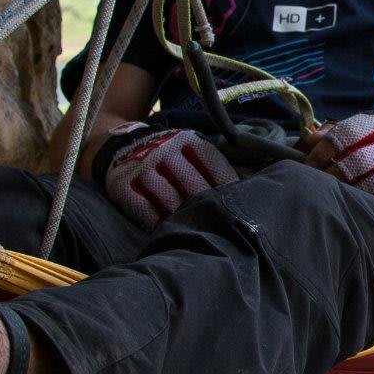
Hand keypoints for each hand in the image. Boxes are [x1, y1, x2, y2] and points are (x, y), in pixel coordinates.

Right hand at [100, 126, 237, 232]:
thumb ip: (214, 166)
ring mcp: (142, 167)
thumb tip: (252, 185)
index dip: (227, 188)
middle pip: (193, 185)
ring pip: (168, 198)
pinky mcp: (121, 183)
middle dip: (207, 206)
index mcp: (188, 140)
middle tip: (221, 228)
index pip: (214, 165)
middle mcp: (165, 150)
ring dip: (182, 217)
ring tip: (197, 233)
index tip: (238, 207)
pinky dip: (155, 221)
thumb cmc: (170, 155)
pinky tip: (166, 231)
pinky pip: (141, 207)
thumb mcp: (191, 148)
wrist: (123, 144)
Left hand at [306, 112, 373, 216]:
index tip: (309, 164)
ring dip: (354, 192)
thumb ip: (333, 133)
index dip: (324, 150)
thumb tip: (310, 139)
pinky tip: (363, 205)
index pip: (349, 132)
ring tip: (341, 196)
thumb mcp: (360, 134)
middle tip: (322, 184)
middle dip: (335, 174)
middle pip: (362, 159)